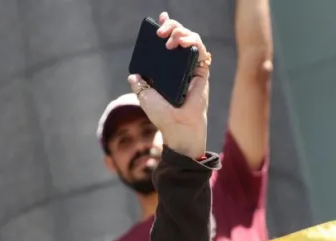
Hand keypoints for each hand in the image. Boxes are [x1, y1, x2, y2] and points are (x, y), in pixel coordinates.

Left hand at [129, 12, 209, 158]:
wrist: (176, 126)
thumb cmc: (162, 114)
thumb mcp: (145, 96)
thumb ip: (140, 83)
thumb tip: (133, 74)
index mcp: (168, 70)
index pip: (167, 44)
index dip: (166, 29)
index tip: (159, 18)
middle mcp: (180, 66)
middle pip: (179, 37)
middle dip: (171, 27)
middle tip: (160, 30)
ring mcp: (192, 66)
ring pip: (191, 39)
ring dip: (180, 32)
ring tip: (169, 39)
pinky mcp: (202, 70)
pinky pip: (200, 49)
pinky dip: (192, 41)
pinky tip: (182, 42)